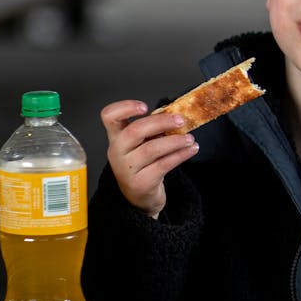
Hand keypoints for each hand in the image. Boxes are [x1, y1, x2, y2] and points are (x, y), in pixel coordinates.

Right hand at [100, 100, 197, 218]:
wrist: (140, 194)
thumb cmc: (144, 163)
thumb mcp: (142, 143)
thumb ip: (153, 129)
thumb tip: (175, 114)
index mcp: (116, 136)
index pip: (109, 116)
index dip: (125, 108)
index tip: (145, 106)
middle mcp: (117, 151)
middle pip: (134, 131)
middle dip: (161, 122)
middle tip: (180, 120)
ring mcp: (126, 169)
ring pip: (151, 149)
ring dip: (175, 141)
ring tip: (190, 138)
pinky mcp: (140, 183)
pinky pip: (163, 165)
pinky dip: (180, 155)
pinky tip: (191, 150)